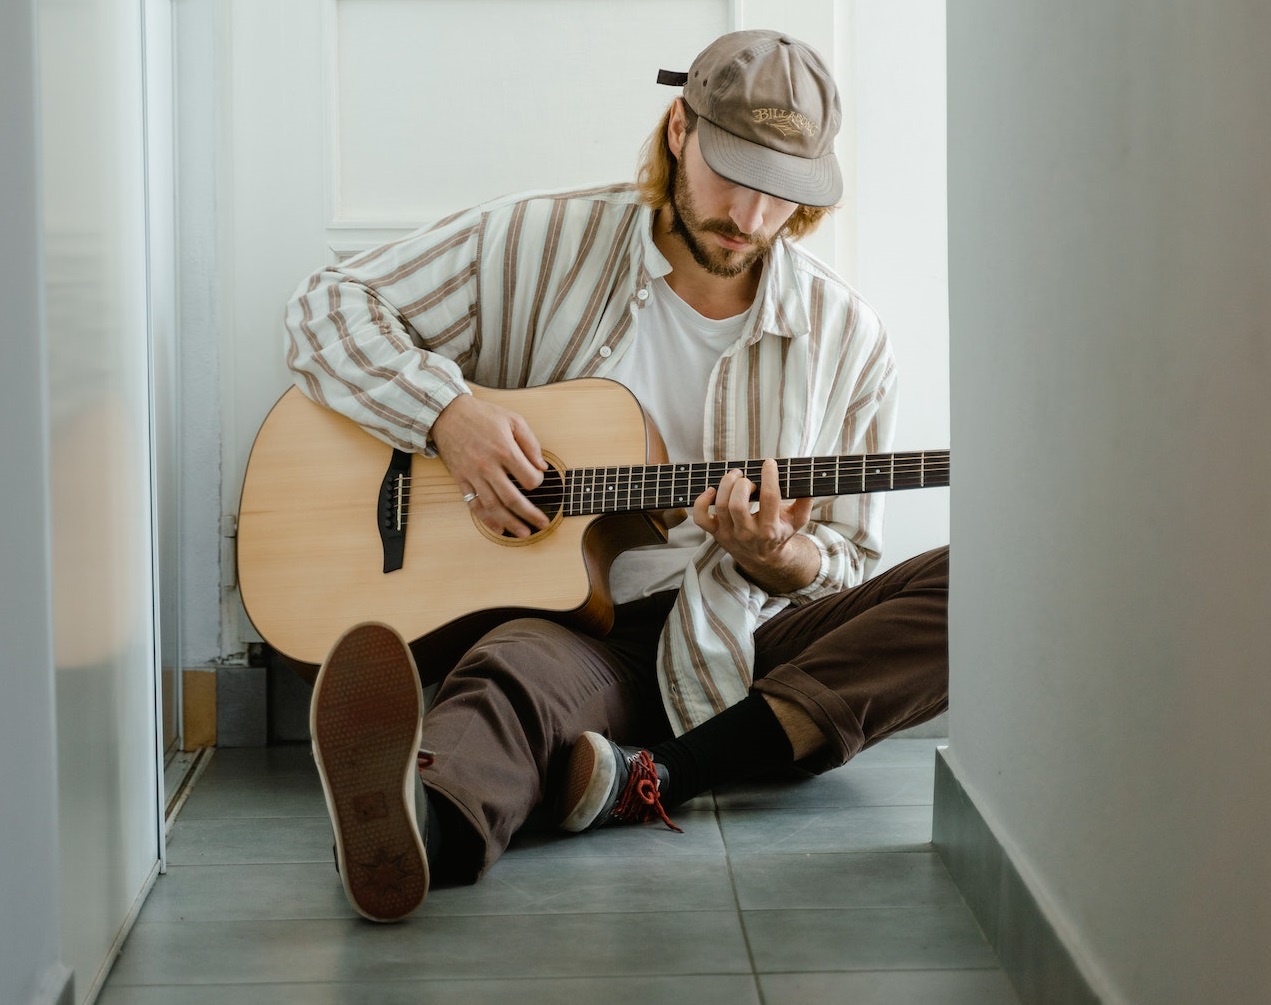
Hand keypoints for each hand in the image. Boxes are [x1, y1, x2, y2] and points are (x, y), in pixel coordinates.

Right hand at [430, 393, 549, 537]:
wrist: (447, 414)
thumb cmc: (482, 416)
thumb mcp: (513, 420)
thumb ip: (530, 443)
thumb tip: (542, 466)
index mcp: (504, 450)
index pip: (528, 478)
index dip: (538, 482)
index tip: (538, 480)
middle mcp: (488, 466)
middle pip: (513, 498)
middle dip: (530, 514)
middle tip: (543, 523)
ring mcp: (473, 475)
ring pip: (494, 506)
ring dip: (510, 523)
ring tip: (524, 533)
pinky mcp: (461, 479)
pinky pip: (474, 504)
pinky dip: (487, 519)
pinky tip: (498, 528)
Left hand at [692, 458, 817, 593]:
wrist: (763, 559)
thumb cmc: (780, 533)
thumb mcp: (797, 521)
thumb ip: (805, 503)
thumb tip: (808, 484)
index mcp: (770, 529)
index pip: (769, 498)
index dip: (769, 476)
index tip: (769, 463)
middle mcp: (748, 533)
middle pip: (737, 504)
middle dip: (742, 484)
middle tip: (747, 480)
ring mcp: (729, 534)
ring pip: (720, 506)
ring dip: (725, 485)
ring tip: (735, 477)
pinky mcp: (716, 533)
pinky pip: (700, 517)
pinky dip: (701, 501)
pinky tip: (712, 491)